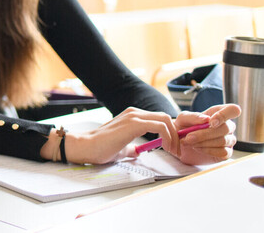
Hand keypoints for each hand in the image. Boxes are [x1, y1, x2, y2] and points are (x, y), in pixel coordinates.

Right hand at [63, 107, 179, 163]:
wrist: (86, 147)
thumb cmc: (100, 148)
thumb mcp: (120, 148)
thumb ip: (130, 148)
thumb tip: (137, 151)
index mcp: (132, 116)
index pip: (159, 119)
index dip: (170, 132)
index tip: (173, 146)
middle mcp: (134, 112)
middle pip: (166, 117)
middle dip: (176, 133)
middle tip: (177, 150)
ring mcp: (134, 116)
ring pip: (165, 119)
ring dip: (174, 136)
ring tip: (173, 151)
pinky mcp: (134, 123)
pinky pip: (160, 126)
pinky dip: (168, 137)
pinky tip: (166, 148)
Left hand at [169, 103, 239, 164]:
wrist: (179, 143)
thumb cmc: (184, 127)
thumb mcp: (183, 119)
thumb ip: (193, 117)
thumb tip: (206, 119)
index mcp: (219, 113)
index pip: (233, 110)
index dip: (224, 115)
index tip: (211, 122)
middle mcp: (227, 126)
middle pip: (226, 128)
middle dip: (205, 134)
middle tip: (189, 137)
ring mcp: (229, 140)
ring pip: (223, 140)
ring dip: (203, 142)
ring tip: (190, 142)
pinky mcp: (226, 153)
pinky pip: (223, 152)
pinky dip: (208, 150)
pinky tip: (198, 148)